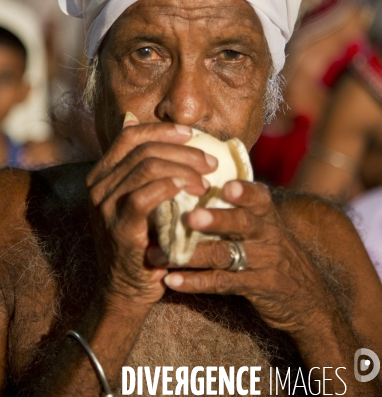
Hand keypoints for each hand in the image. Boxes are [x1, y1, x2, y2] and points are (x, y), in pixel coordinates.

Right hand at [86, 122, 216, 307]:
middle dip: (182, 150)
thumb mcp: (137, 199)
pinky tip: (191, 191)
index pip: (130, 135)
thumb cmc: (141, 240)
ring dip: (183, 168)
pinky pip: (145, 196)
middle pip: (143, 149)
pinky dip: (171, 187)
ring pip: (146, 167)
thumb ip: (141, 167)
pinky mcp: (118, 228)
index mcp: (102, 174)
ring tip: (206, 181)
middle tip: (210, 162)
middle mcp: (98, 186)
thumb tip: (134, 118)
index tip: (192, 134)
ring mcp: (105, 206)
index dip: (163, 130)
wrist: (127, 290)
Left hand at [156, 180, 333, 334]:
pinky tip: (172, 281)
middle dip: (217, 219)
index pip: (259, 197)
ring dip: (193, 254)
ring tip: (164, 255)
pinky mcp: (257, 288)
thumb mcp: (267, 224)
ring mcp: (263, 262)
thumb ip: (241, 204)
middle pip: (243, 224)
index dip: (244, 192)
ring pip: (227, 255)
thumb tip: (199, 175)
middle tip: (191, 218)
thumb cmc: (273, 250)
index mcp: (267, 214)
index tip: (226, 186)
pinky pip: (223, 283)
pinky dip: (195, 282)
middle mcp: (268, 235)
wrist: (308, 299)